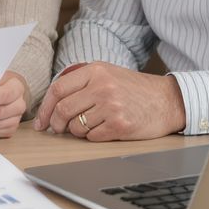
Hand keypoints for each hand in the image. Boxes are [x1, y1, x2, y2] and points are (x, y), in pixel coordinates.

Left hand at [34, 62, 184, 140]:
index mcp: (95, 71)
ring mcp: (111, 106)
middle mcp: (102, 86)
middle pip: (63, 110)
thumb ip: (81, 82)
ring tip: (90, 125)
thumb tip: (51, 105)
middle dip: (56, 124)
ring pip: (76, 126)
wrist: (167, 100)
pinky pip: (92, 137)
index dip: (45, 108)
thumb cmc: (133, 89)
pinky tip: (104, 129)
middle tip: (58, 129)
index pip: (58, 89)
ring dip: (77, 131)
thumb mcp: (107, 73)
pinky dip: (93, 137)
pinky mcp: (120, 124)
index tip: (41, 122)